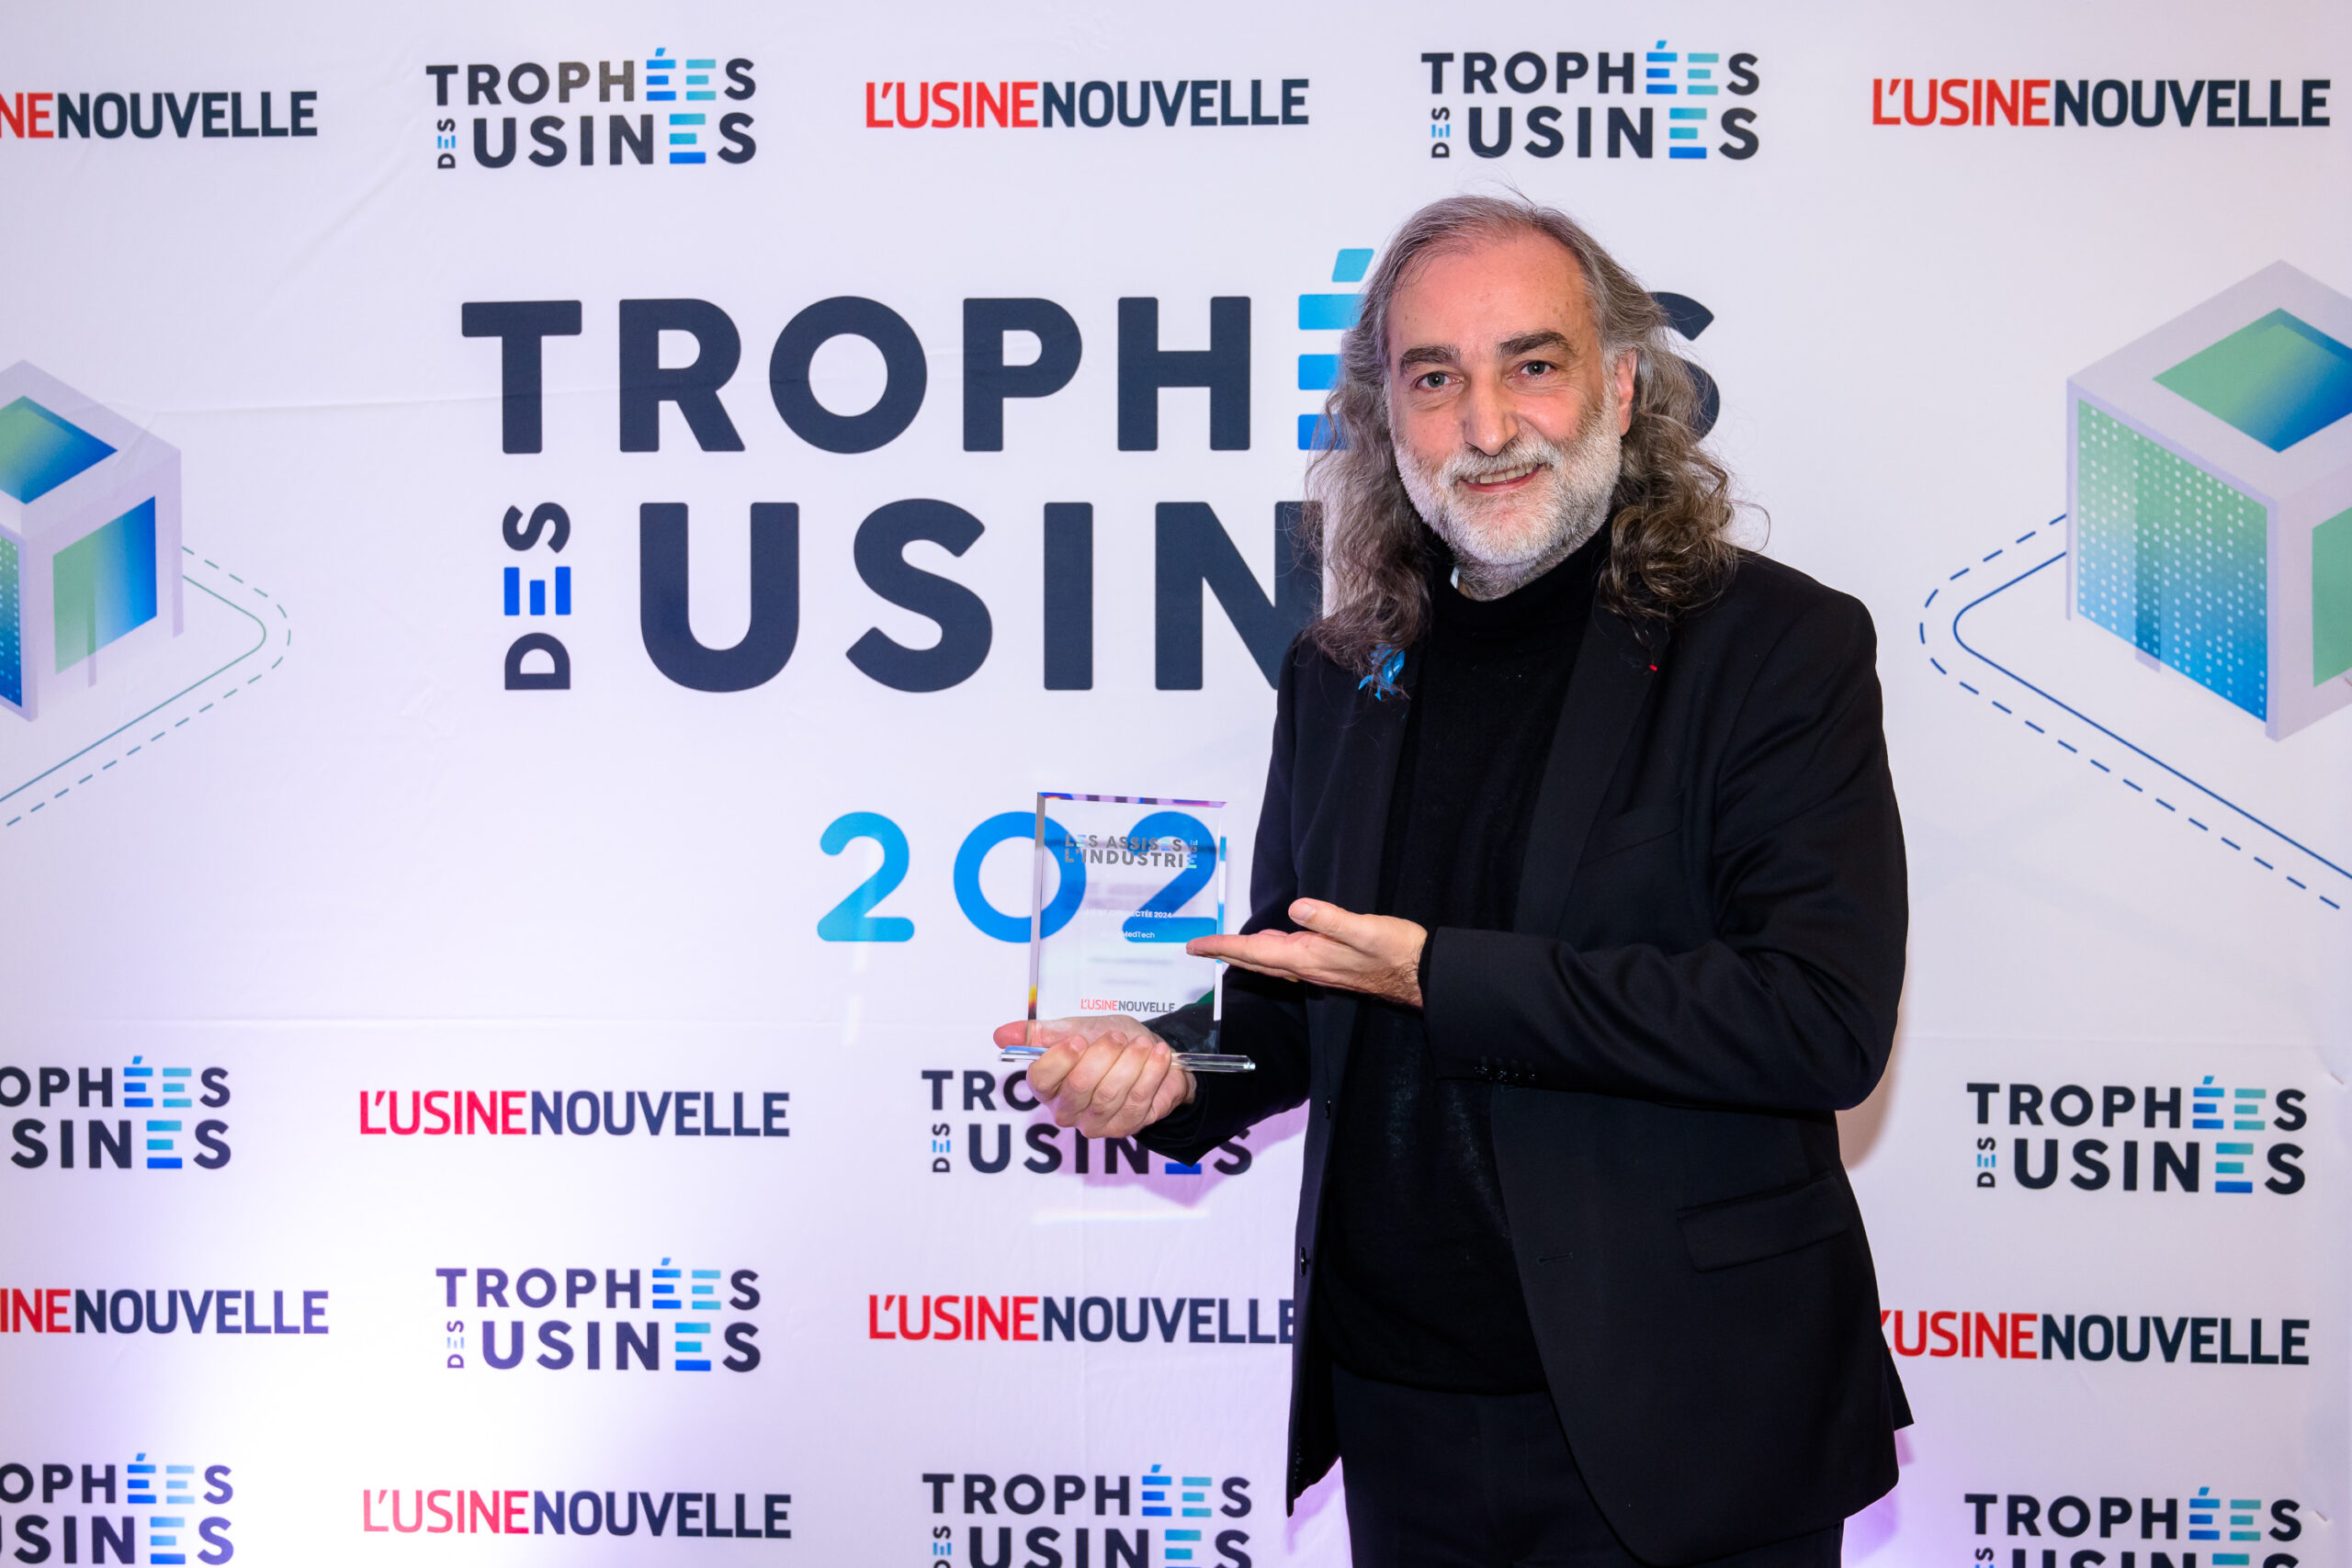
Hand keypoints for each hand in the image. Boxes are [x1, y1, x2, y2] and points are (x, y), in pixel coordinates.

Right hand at [989, 1014, 1196, 1138]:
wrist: (1149, 1053)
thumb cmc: (1109, 1042)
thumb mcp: (1075, 1028)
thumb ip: (1040, 1033)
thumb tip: (1000, 1034)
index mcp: (1047, 1086)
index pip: (1040, 1079)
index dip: (1060, 1059)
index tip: (1079, 1039)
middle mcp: (1066, 1110)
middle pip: (1079, 1086)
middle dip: (1103, 1055)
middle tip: (1117, 1036)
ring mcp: (1096, 1123)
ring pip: (1111, 1093)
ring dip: (1131, 1062)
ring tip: (1142, 1043)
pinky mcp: (1125, 1128)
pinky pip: (1138, 1100)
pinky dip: (1150, 1073)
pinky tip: (1156, 1056)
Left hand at [1188, 899, 1425, 1006]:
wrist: (1420, 973)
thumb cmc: (1395, 949)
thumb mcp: (1364, 928)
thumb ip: (1330, 919)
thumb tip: (1296, 908)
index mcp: (1308, 956)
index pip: (1254, 951)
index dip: (1223, 946)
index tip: (1194, 945)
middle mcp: (1307, 966)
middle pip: (1255, 960)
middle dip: (1225, 952)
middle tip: (1197, 948)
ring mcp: (1318, 968)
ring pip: (1270, 961)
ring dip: (1245, 953)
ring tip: (1224, 946)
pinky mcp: (1329, 965)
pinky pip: (1287, 959)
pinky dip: (1269, 951)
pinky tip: (1272, 943)